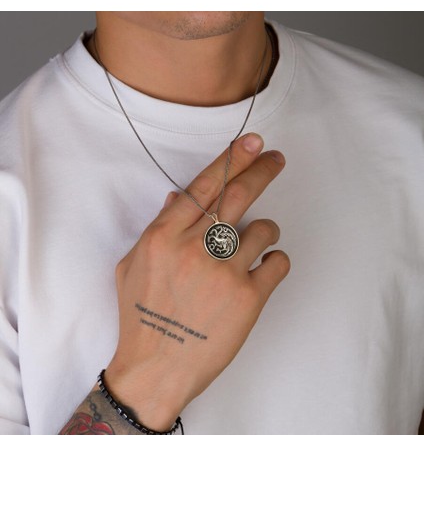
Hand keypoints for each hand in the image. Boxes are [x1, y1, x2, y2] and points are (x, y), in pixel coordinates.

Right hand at [106, 132, 289, 430]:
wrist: (156, 370)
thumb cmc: (141, 318)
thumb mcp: (132, 267)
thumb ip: (158, 229)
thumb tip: (179, 198)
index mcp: (164, 237)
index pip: (204, 187)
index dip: (231, 160)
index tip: (252, 142)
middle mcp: (195, 248)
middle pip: (238, 196)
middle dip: (262, 170)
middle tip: (276, 158)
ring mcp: (225, 273)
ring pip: (263, 229)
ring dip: (265, 230)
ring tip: (256, 245)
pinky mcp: (249, 299)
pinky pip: (279, 262)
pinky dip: (276, 261)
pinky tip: (263, 270)